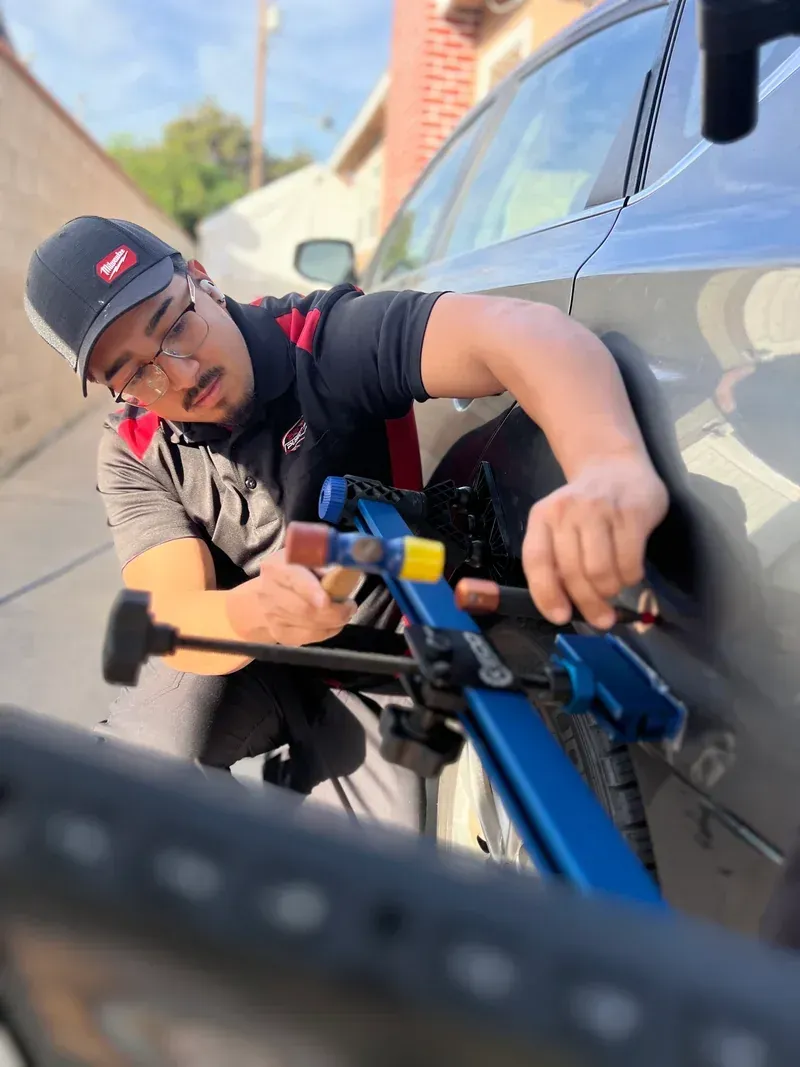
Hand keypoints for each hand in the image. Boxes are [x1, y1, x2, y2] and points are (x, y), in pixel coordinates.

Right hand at [228, 550, 355, 646]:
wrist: (269, 594)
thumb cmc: (297, 571)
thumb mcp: (308, 558)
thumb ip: (324, 563)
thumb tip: (343, 572)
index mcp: (276, 566)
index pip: (293, 579)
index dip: (311, 591)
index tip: (328, 600)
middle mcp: (269, 591)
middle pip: (304, 608)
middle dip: (333, 611)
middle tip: (350, 606)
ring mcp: (272, 615)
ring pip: (309, 625)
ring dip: (333, 621)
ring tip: (345, 612)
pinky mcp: (280, 634)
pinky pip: (309, 637)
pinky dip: (327, 631)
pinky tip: (335, 623)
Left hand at [521, 455, 668, 629]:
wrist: (615, 465)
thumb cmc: (585, 507)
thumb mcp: (560, 526)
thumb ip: (557, 560)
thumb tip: (565, 608)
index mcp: (543, 517)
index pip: (537, 561)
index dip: (547, 594)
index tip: (560, 617)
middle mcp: (567, 510)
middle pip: (574, 573)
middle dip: (588, 604)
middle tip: (601, 618)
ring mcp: (600, 509)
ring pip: (601, 571)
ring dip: (610, 591)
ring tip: (614, 587)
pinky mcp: (632, 512)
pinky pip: (629, 562)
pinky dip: (631, 578)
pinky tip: (630, 572)